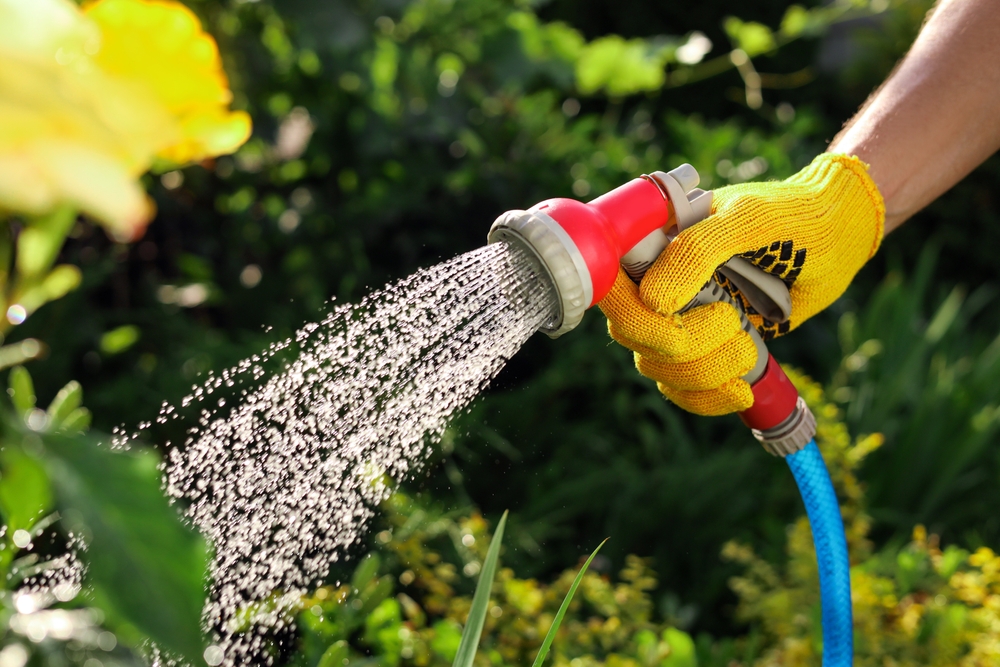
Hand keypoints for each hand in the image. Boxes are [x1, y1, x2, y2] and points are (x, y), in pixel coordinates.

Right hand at [599, 153, 884, 415]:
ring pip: (657, 366)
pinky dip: (706, 399)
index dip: (629, 310)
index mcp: (655, 242)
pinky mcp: (705, 348)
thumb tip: (653, 302)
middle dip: (683, 343)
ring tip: (748, 347)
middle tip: (732, 321)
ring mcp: (679, 317)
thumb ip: (697, 251)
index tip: (667, 315)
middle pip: (634, 333)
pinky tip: (739, 390)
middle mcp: (657, 281)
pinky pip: (681, 388)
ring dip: (703, 371)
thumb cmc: (795, 215)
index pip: (613, 286)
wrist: (839, 237)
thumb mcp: (748, 219)